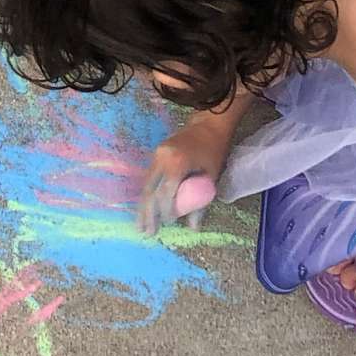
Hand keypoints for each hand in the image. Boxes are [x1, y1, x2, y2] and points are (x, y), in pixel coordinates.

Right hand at [136, 117, 228, 236]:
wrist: (209, 124)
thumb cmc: (214, 150)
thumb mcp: (210, 177)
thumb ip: (200, 203)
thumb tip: (193, 228)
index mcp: (176, 163)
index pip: (165, 194)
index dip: (165, 212)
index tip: (167, 225)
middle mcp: (161, 158)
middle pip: (150, 191)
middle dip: (147, 213)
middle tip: (146, 232)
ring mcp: (156, 154)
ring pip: (146, 185)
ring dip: (143, 206)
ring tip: (140, 224)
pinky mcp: (156, 154)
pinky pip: (149, 177)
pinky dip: (148, 194)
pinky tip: (145, 207)